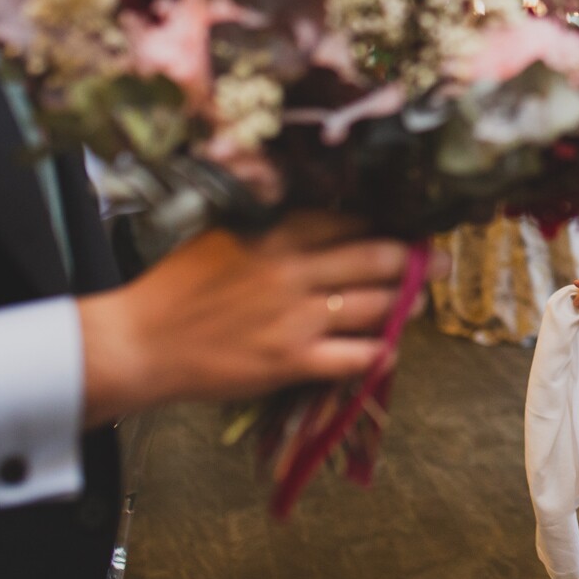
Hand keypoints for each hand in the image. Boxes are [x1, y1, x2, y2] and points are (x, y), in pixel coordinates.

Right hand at [77, 210, 420, 427]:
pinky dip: (377, 354)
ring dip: (406, 304)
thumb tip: (325, 217)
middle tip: (439, 262)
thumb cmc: (177, 286)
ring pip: (375, 306)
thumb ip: (275, 223)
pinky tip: (387, 350)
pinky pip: (353, 357)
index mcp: (278, 232)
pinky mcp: (290, 361)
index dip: (384, 226)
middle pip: (379, 259)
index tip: (405, 229)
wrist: (139, 342)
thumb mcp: (226, 234)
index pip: (352, 221)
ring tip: (418, 302)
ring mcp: (296, 317)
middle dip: (417, 261)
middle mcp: (295, 269)